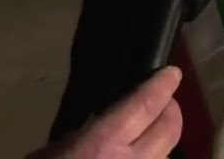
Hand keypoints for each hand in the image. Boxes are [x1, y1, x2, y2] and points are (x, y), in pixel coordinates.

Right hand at [26, 66, 182, 158]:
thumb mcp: (51, 154)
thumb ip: (81, 138)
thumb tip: (96, 129)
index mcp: (104, 142)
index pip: (145, 104)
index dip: (162, 86)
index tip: (171, 74)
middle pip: (170, 130)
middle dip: (172, 112)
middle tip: (166, 105)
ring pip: (166, 158)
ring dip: (161, 146)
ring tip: (148, 143)